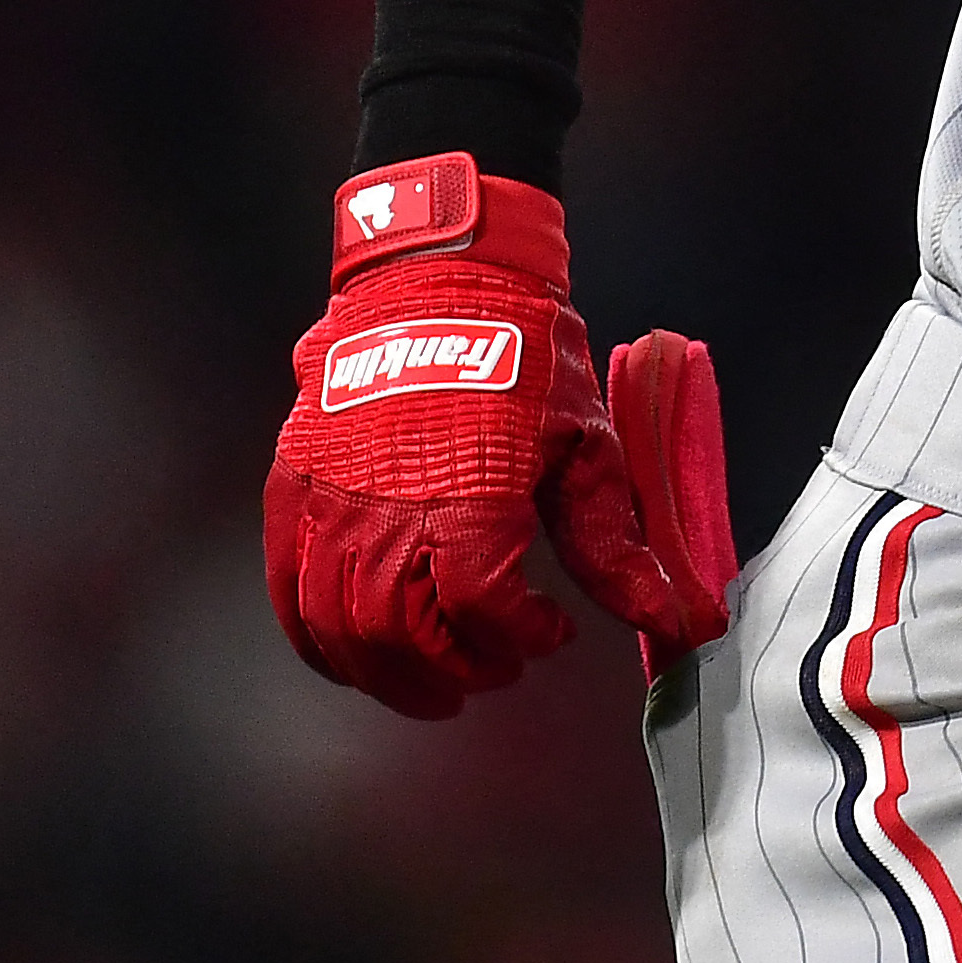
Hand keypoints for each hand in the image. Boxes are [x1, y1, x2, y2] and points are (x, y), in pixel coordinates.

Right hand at [267, 155, 732, 716]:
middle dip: (452, 671)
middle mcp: (386, 505)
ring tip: (433, 685)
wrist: (440, 277)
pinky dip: (317, 641)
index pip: (479, 605)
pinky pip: (287, 590)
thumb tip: (674, 616)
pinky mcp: (292, 488)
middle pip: (400, 632)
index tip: (549, 636)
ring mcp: (329, 500)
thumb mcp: (586, 445)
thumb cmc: (524, 357)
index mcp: (467, 493)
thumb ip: (612, 543)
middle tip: (492, 675)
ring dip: (386, 674)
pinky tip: (355, 657)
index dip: (516, 638)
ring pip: (339, 626)